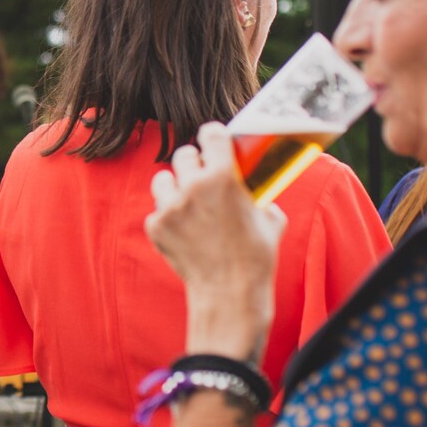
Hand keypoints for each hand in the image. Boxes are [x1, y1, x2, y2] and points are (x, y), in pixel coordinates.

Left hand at [145, 122, 283, 358]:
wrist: (230, 293)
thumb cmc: (256, 256)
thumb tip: (253, 184)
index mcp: (224, 176)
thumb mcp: (271, 218)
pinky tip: (185, 231)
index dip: (213, 137)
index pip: (210, 133)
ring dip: (175, 186)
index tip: (215, 142)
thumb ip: (258, 194)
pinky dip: (169, 218)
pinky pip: (158, 210)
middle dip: (194, 164)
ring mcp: (171, 207)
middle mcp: (193, 186)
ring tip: (188, 202)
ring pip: (163, 179)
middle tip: (202, 176)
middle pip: (184, 154)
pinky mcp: (156, 226)